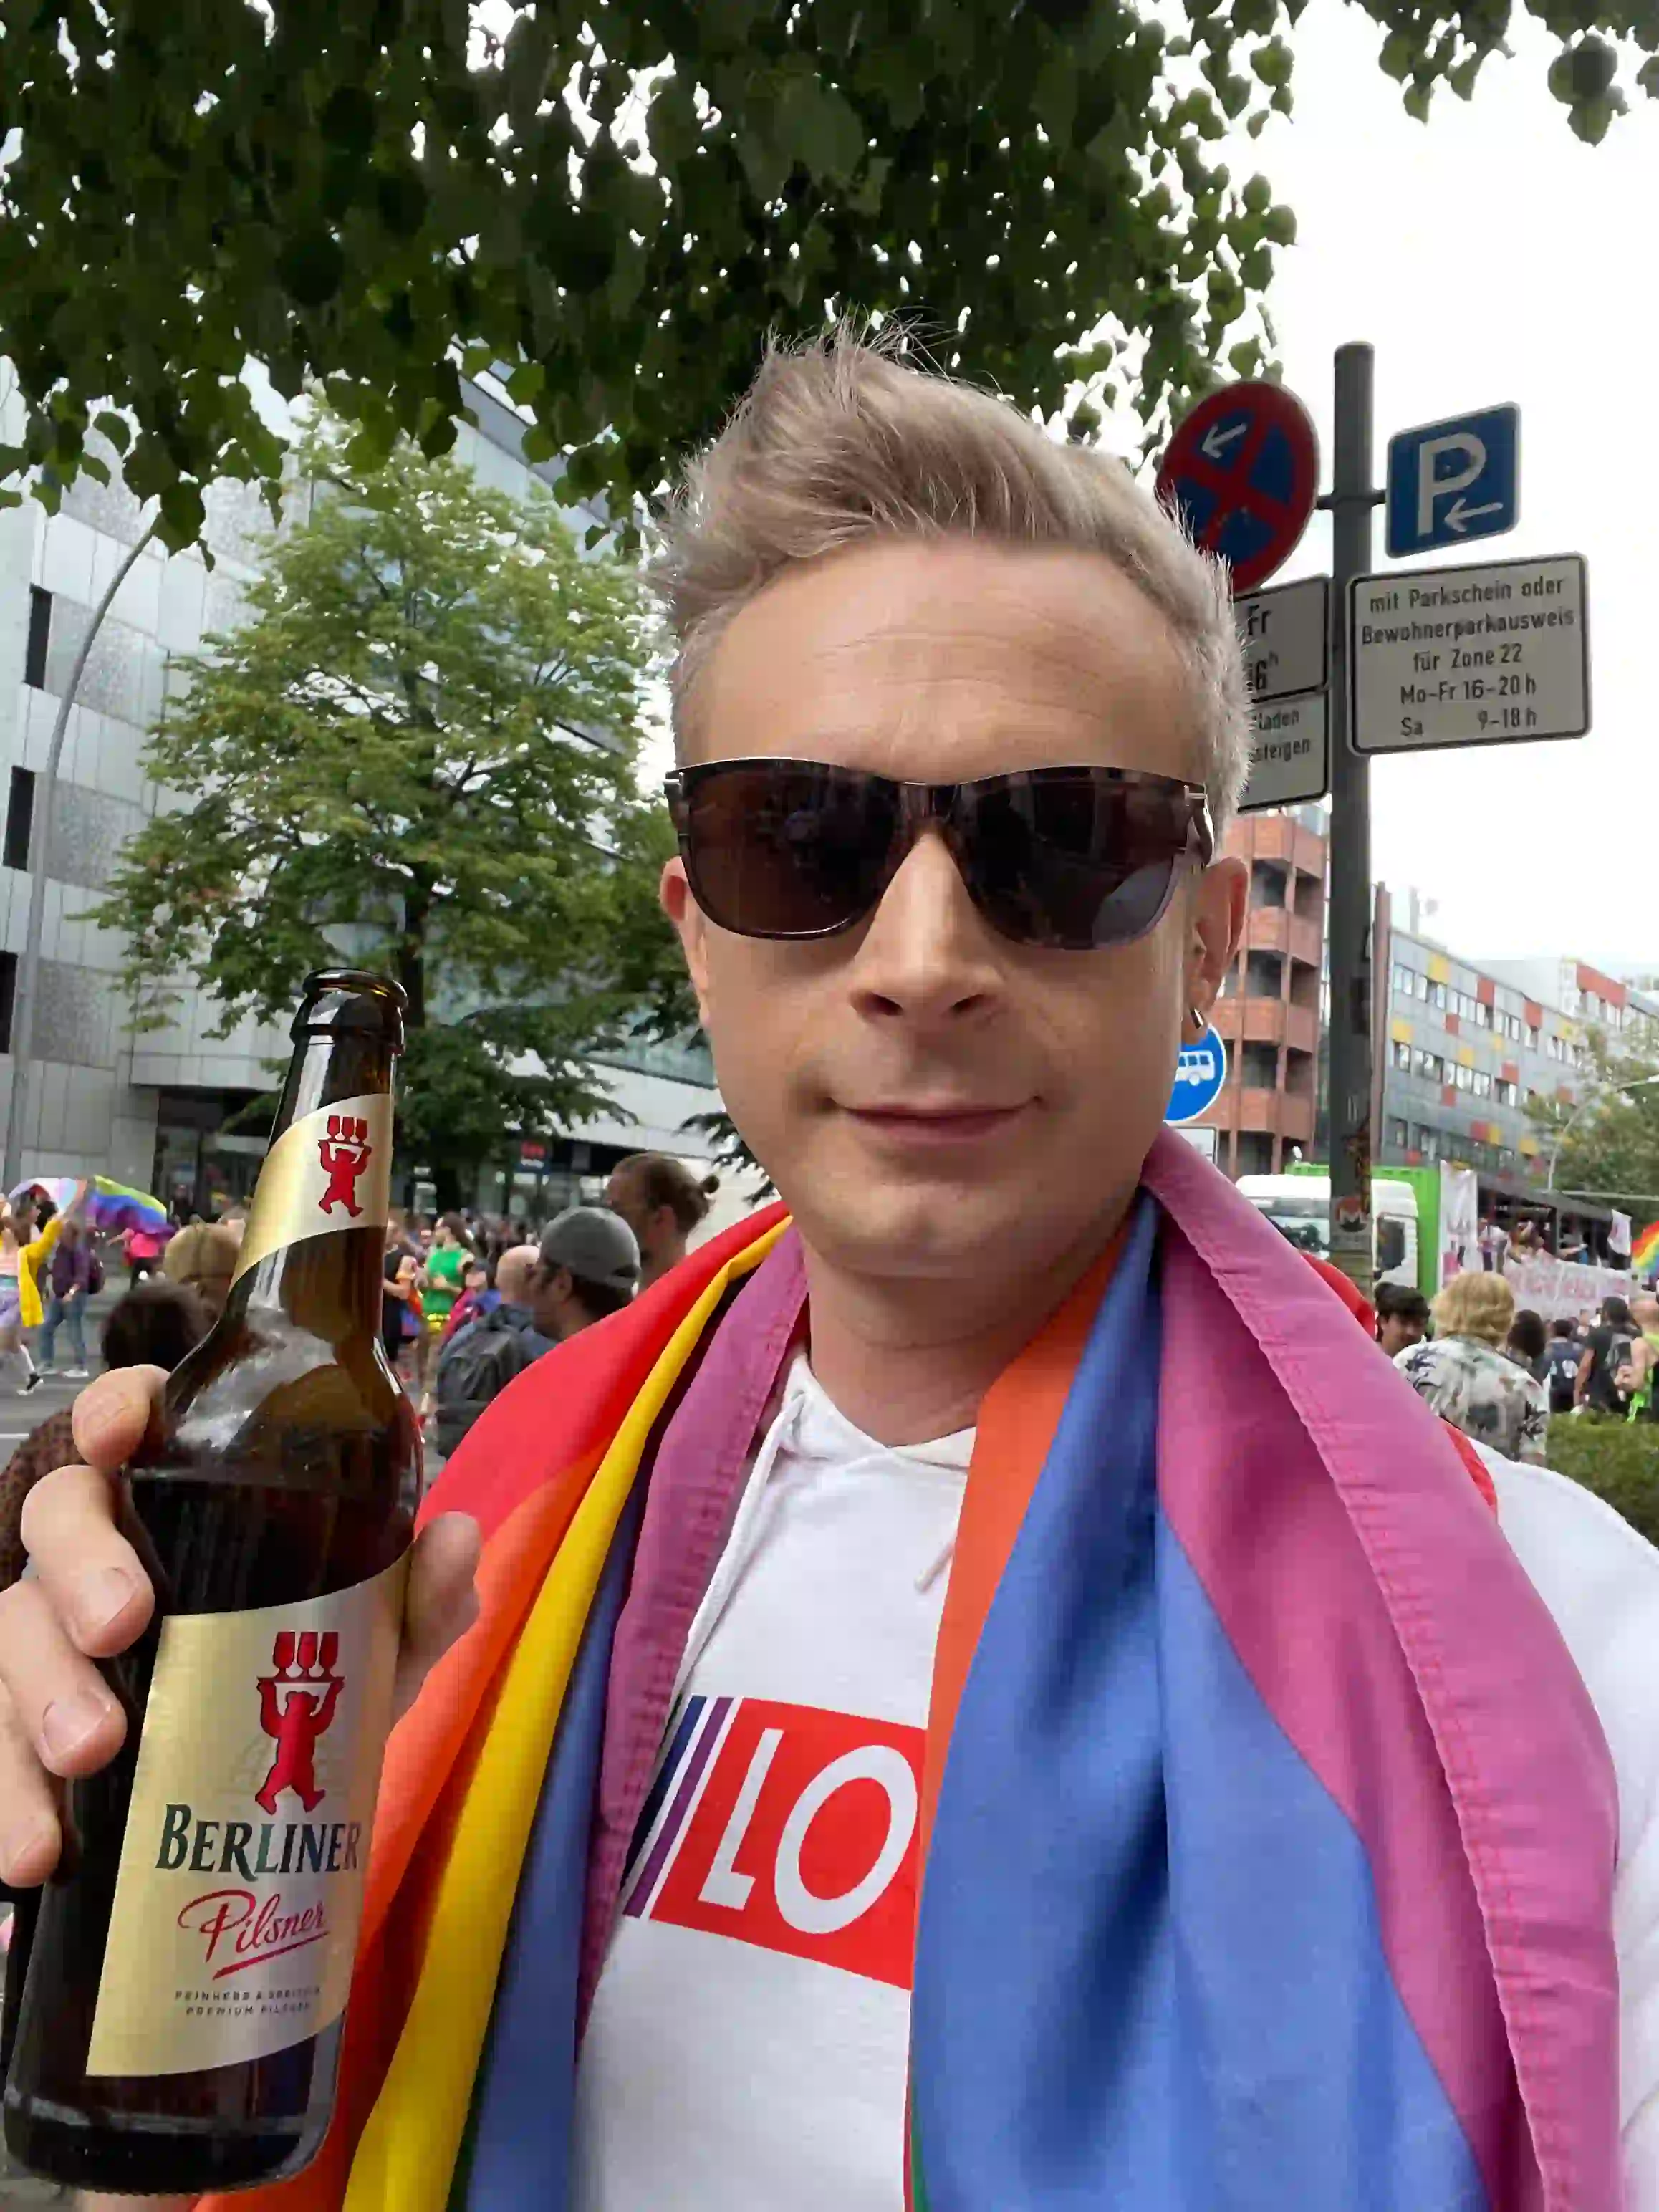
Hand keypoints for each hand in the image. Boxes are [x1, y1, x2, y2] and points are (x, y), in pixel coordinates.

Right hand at [0, 1366, 479, 1888]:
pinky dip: (11, 1805)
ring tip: (92, 1752)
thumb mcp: (376, 1642)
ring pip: (12, 1632)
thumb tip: (456, 1537)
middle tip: (124, 1626)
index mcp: (184, 1495)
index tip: (123, 1435)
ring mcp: (49, 1637)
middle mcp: (101, 1550)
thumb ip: (419, 1594)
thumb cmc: (310, 1672)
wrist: (274, 1797)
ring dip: (41, 1692)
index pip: (134, 1420)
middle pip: (59, 1517)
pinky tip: (40, 1851)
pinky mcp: (21, 1729)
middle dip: (81, 1566)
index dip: (116, 1411)